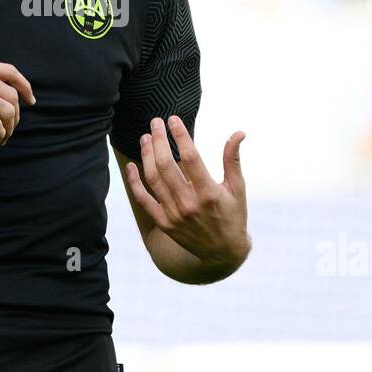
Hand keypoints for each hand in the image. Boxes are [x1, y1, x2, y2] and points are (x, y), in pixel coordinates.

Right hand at [0, 57, 36, 144]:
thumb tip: (5, 95)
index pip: (10, 71)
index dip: (24, 86)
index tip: (30, 101)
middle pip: (11, 95)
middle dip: (16, 115)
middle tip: (10, 127)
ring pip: (6, 110)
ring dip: (9, 127)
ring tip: (3, 136)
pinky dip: (0, 133)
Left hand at [126, 116, 249, 269]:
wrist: (222, 253)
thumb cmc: (233, 214)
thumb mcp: (237, 188)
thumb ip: (232, 159)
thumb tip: (239, 133)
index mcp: (210, 193)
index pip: (191, 158)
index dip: (180, 135)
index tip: (173, 119)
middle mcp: (190, 204)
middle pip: (167, 165)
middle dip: (159, 140)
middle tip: (155, 122)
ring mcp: (174, 215)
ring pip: (154, 179)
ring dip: (147, 155)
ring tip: (146, 138)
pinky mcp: (164, 223)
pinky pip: (144, 200)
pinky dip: (135, 183)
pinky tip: (132, 166)